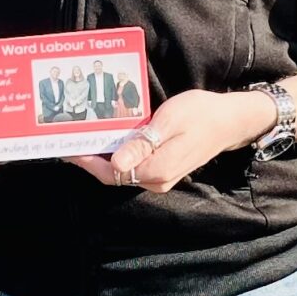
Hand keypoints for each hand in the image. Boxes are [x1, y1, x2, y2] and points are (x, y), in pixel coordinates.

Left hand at [74, 86, 274, 192]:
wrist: (229, 121)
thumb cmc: (201, 114)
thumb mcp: (169, 121)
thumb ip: (142, 143)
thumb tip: (116, 163)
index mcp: (156, 169)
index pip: (111, 173)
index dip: (86, 162)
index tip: (67, 148)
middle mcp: (156, 180)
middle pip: (113, 175)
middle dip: (89, 159)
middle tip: (68, 139)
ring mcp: (159, 178)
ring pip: (122, 172)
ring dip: (102, 157)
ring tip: (83, 137)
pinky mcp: (162, 170)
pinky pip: (133, 166)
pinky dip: (117, 155)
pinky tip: (109, 139)